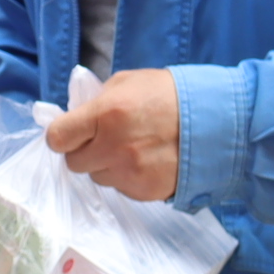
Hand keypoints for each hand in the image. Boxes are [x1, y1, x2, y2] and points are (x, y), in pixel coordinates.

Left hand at [44, 68, 183, 202]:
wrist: (217, 120)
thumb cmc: (169, 95)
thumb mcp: (127, 83)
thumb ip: (96, 101)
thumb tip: (75, 118)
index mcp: (106, 114)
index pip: (57, 137)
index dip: (61, 135)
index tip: (69, 133)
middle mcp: (114, 147)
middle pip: (74, 163)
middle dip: (83, 151)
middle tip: (102, 139)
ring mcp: (129, 173)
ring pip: (97, 177)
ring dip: (106, 165)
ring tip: (130, 148)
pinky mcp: (145, 191)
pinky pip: (120, 188)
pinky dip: (126, 177)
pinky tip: (145, 160)